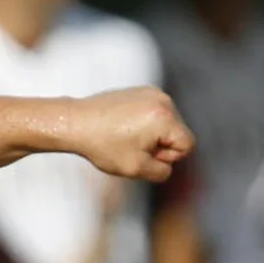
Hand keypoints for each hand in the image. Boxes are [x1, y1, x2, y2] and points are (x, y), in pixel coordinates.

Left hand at [65, 87, 193, 182]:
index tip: (143, 155)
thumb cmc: (103, 146)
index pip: (187, 145)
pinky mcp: (141, 90)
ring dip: (150, 136)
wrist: (76, 122)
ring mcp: (152, 92)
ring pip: (166, 124)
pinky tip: (121, 128)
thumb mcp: (136, 169)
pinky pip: (154, 114)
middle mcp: (163, 100)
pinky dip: (142, 124)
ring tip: (124, 138)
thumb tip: (169, 164)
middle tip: (130, 148)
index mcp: (165, 117)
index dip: (168, 157)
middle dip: (159, 145)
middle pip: (177, 133)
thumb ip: (161, 172)